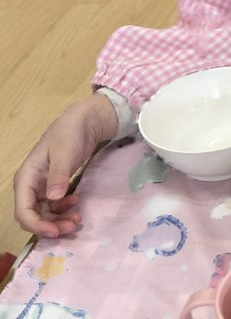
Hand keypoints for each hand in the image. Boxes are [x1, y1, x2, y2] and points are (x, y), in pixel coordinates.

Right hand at [13, 93, 117, 236]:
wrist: (85, 121)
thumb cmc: (70, 133)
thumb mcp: (65, 153)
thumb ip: (59, 175)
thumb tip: (53, 197)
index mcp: (26, 178)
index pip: (23, 210)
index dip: (37, 225)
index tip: (56, 231)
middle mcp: (30, 185)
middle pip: (34, 215)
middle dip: (50, 225)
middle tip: (73, 226)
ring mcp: (42, 186)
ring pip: (45, 213)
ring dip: (59, 219)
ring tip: (78, 219)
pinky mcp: (54, 185)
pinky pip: (55, 205)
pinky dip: (64, 209)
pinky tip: (77, 203)